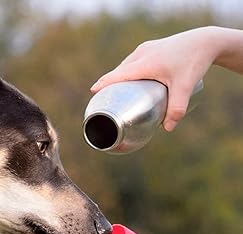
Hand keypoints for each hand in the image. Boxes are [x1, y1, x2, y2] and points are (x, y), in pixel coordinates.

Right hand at [91, 27, 220, 130]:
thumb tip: (167, 129)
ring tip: (116, 92)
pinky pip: (132, 61)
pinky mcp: (150, 47)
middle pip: (119, 71)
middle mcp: (141, 54)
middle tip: (105, 100)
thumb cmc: (193, 62)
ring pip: (126, 65)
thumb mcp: (185, 87)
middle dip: (109, 83)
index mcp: (145, 63)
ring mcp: (145, 49)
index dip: (104, 83)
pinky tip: (129, 79)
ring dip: (118, 77)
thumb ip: (177, 109)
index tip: (93, 92)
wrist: (205, 40)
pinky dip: (126, 71)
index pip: (118, 74)